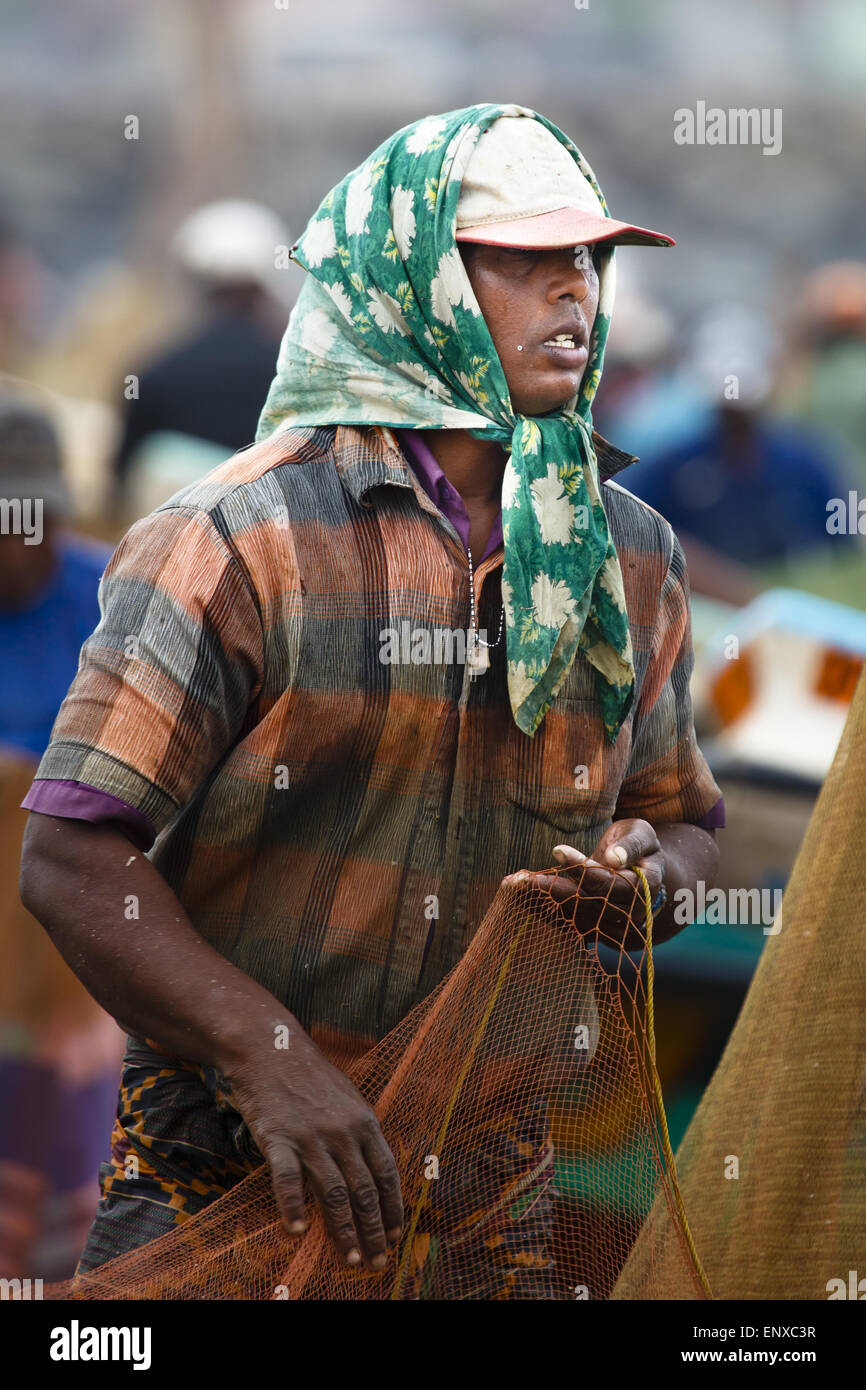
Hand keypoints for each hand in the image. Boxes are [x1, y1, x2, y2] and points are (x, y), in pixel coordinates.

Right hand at [221, 1024, 402, 1271]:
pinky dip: (293, 1207)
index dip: (393, 1208)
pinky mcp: (279, 1138)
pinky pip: (288, 1179)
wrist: (270, 1049)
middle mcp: (343, 1132)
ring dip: (344, 1231)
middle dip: (374, 1231)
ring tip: (352, 1259)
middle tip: (377, 1262)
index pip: (386, 1173)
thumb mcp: (348, 1097)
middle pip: (364, 1190)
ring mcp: (311, 1136)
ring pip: (334, 1193)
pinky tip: (297, 1231)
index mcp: (364, 1122)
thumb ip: (361, 1131)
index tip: (396, 1236)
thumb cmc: (310, 1075)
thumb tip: (375, 1169)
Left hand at [502, 818, 664, 941]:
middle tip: (523, 877)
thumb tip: (613, 857)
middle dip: (554, 889)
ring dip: (542, 901)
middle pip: (589, 905)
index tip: (558, 850)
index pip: (611, 884)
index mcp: (645, 890)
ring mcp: (611, 928)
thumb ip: (632, 844)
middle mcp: (630, 916)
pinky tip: (519, 897)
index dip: (583, 869)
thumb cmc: (639, 846)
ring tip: (514, 884)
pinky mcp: (593, 932)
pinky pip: (566, 923)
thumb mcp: (642, 834)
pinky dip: (543, 910)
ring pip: (574, 917)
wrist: (641, 872)